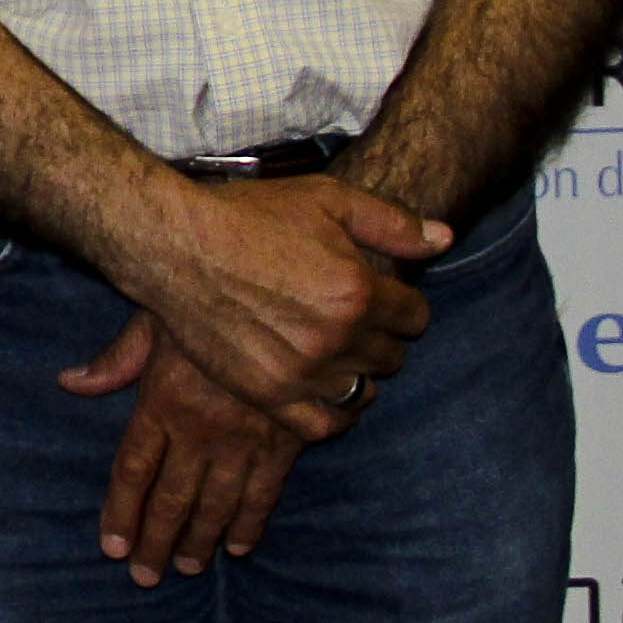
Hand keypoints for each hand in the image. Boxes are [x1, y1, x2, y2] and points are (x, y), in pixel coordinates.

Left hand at [66, 314, 307, 583]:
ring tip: (186, 567)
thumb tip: (70, 382)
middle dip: (156, 543)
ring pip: (216, 506)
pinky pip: (264, 495)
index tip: (112, 547)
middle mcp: (200, 430)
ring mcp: (244, 440)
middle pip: (170, 500)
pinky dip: (251, 525)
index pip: (133, 470)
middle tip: (146, 577)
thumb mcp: (155, 320)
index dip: (121, 512)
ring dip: (199, 542)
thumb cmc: (210, 303)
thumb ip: (117, 360)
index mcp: (162, 402)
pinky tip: (238, 547)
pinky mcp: (285, 443)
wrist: (286, 296)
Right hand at [93, 171, 447, 438]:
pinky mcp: (268, 394)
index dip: (403, 303)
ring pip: (362, 389)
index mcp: (358, 290)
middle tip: (353, 318)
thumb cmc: (250, 214)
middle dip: (381, 336)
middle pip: (392, 356)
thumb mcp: (326, 199)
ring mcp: (302, 372)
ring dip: (358, 370)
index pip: (415, 317)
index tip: (382, 295)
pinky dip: (336, 414)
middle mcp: (336, 337)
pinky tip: (331, 393)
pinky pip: (323, 424)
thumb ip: (392, 221)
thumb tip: (445, 239)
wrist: (177, 245)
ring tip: (336, 350)